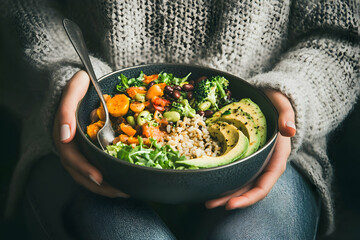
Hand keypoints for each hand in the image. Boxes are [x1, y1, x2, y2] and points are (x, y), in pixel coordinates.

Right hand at [53, 70, 128, 197]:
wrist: (84, 85)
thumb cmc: (81, 85)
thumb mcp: (75, 86)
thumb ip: (68, 105)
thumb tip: (65, 134)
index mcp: (64, 132)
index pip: (71, 156)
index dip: (84, 168)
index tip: (99, 178)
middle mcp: (70, 144)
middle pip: (80, 172)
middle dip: (100, 185)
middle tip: (120, 191)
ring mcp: (79, 149)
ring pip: (87, 174)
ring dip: (105, 186)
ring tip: (125, 191)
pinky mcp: (90, 150)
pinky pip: (96, 167)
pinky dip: (109, 178)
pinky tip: (124, 183)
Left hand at [205, 89, 295, 209]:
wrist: (269, 95)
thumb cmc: (276, 101)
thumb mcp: (283, 104)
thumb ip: (286, 115)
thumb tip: (290, 130)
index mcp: (277, 157)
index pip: (264, 184)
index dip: (249, 198)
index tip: (231, 204)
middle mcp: (265, 163)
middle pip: (248, 188)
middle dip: (230, 199)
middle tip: (210, 204)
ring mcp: (254, 160)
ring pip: (240, 183)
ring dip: (224, 193)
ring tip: (206, 201)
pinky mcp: (244, 154)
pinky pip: (234, 170)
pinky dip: (222, 178)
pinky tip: (208, 181)